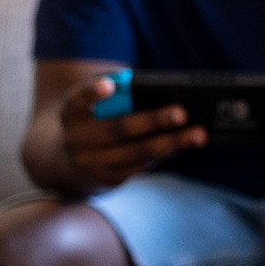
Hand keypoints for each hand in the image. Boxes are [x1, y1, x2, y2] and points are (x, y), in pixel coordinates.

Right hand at [56, 75, 204, 190]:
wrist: (66, 161)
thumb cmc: (93, 119)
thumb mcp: (93, 105)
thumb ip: (117, 93)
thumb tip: (161, 90)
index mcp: (71, 112)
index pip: (78, 100)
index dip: (93, 92)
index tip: (110, 85)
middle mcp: (76, 139)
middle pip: (118, 129)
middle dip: (152, 121)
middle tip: (181, 113)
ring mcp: (91, 163)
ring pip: (135, 153)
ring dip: (170, 143)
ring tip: (198, 134)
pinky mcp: (107, 179)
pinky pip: (140, 166)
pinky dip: (164, 153)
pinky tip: (183, 143)